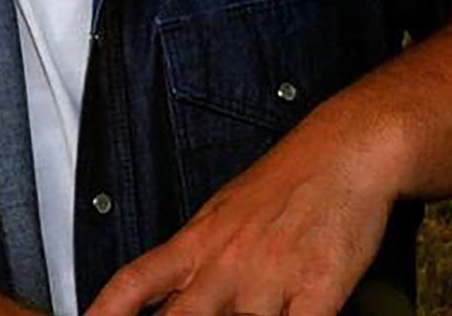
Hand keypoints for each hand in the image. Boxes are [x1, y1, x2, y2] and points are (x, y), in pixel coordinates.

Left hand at [81, 105, 409, 315]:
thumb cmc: (286, 183)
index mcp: (197, 242)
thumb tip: (163, 295)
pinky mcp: (317, 288)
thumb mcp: (222, 214)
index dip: (107, 311)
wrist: (344, 151)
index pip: (135, 282)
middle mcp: (225, 262)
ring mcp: (269, 277)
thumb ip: (193, 260)